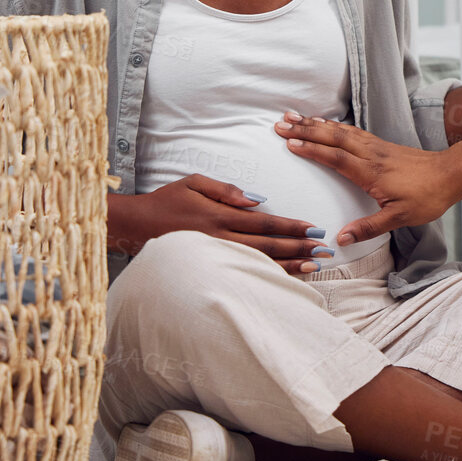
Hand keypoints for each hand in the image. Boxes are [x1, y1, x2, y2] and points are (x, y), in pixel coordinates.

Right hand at [111, 173, 331, 275]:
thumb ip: (225, 190)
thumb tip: (256, 200)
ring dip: (290, 265)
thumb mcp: (193, 182)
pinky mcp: (210, 268)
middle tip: (326, 251)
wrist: (135, 226)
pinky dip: (267, 276)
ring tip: (315, 267)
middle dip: (300, 248)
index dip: (292, 227)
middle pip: (268, 246)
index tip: (315, 229)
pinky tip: (286, 278)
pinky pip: (244, 274)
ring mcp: (215, 257)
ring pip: (259, 264)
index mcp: (219, 216)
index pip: (264, 223)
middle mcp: (220, 239)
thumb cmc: (166, 200)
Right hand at [274, 114, 454, 246]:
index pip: (335, 157)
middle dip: (305, 129)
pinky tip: (325, 123)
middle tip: (280, 123)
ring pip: (341, 130)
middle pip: (332, 137)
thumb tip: (340, 238)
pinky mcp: (382, 145)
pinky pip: (352, 131)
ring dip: (316, 123)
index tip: (289, 143)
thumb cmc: (427, 197)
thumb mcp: (399, 219)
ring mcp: (376, 147)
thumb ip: (369, 227)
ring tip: (294, 116)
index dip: (311, 149)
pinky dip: (335, 125)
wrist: (451, 175)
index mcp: (370, 171)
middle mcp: (370, 154)